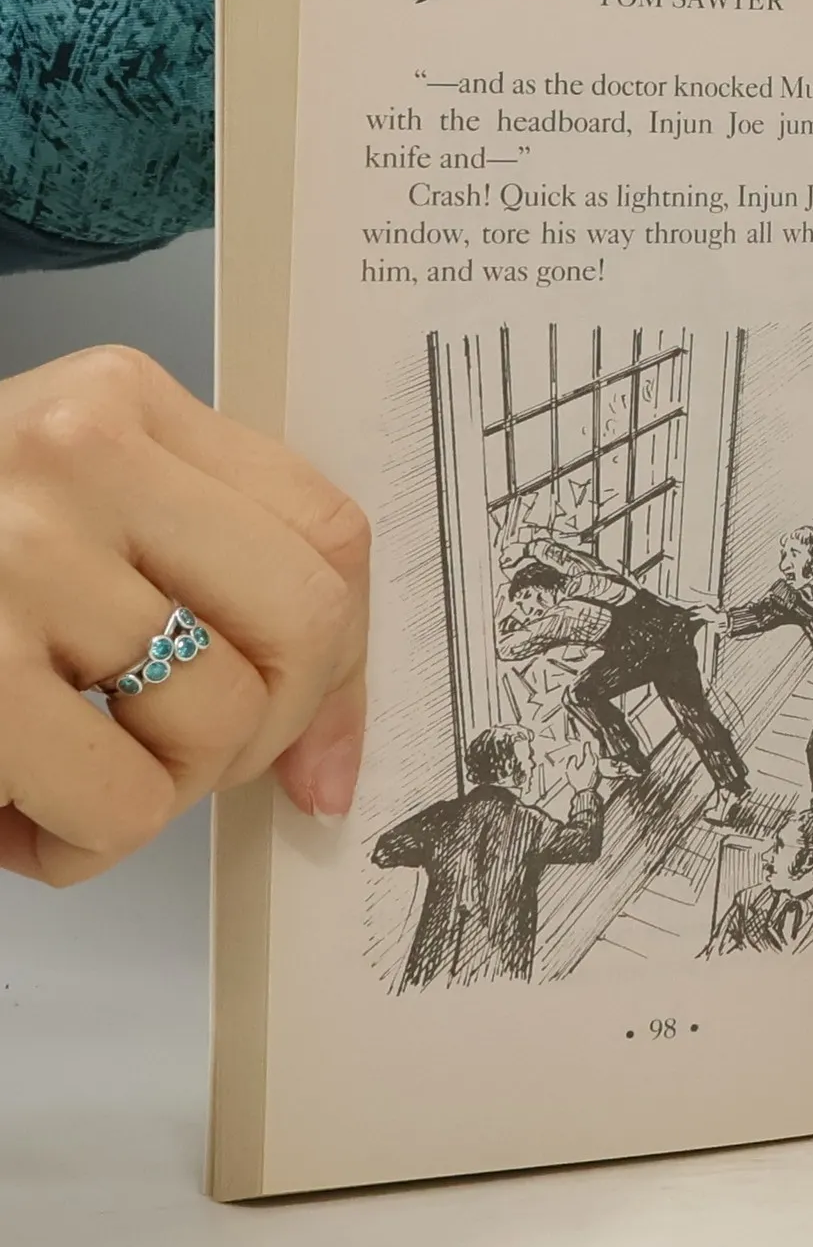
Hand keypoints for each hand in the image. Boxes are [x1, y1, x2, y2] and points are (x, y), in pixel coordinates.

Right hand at [0, 348, 369, 884]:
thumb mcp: (63, 518)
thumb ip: (201, 583)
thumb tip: (332, 765)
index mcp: (117, 400)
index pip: (330, 535)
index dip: (345, 660)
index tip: (315, 738)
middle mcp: (72, 453)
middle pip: (303, 626)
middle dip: (262, 733)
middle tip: (173, 760)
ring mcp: (11, 555)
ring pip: (217, 724)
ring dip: (154, 794)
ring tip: (63, 777)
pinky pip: (121, 804)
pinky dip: (80, 846)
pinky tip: (12, 814)